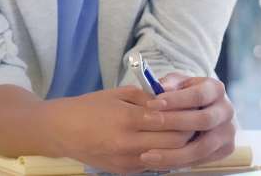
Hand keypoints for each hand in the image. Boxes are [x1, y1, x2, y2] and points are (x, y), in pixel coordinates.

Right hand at [48, 86, 194, 173]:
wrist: (63, 131)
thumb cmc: (92, 106)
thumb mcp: (121, 93)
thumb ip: (148, 97)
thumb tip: (171, 99)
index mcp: (128, 119)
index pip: (168, 120)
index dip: (185, 113)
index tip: (195, 104)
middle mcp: (128, 143)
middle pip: (173, 142)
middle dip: (188, 130)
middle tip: (197, 117)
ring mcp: (126, 161)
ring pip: (166, 156)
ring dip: (179, 144)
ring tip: (187, 129)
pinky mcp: (124, 172)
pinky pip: (153, 164)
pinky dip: (164, 153)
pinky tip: (168, 141)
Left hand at [138, 74, 236, 170]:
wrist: (202, 110)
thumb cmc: (186, 95)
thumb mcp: (178, 84)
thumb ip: (169, 84)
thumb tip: (160, 88)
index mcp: (216, 89)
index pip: (199, 95)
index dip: (175, 100)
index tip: (152, 104)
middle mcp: (226, 109)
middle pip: (204, 120)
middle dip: (174, 123)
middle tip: (148, 123)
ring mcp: (227, 131)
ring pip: (202, 147)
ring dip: (173, 153)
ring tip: (148, 154)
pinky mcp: (224, 149)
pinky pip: (200, 161)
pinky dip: (177, 163)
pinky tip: (158, 162)